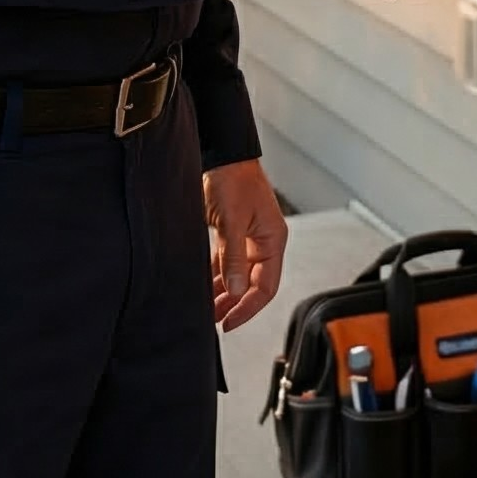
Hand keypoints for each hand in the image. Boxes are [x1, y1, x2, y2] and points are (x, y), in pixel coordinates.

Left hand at [203, 158, 286, 331]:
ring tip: (206, 309)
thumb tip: (234, 291)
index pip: (266, 287)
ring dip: (223, 293)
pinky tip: (204, 287)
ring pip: (237, 276)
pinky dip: (217, 276)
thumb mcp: (232, 221)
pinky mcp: (232, 233)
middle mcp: (263, 243)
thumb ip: (233, 257)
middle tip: (214, 321)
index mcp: (272, 241)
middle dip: (234, 304)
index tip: (229, 322)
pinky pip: (227, 262)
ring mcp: (248, 238)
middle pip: (252, 284)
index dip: (248, 308)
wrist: (222, 154)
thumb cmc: (233, 179)